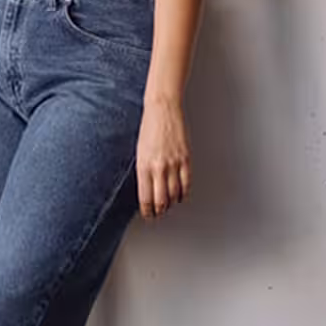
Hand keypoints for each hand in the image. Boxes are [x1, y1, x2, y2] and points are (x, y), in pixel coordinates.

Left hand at [136, 99, 190, 219]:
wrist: (162, 110)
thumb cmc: (148, 128)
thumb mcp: (139, 152)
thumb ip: (143, 171)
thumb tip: (147, 188)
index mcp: (143, 166)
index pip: (146, 197)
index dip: (147, 210)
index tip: (147, 214)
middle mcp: (158, 167)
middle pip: (161, 200)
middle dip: (159, 210)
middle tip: (158, 213)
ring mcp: (174, 164)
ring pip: (174, 194)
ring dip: (171, 203)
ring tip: (168, 205)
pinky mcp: (185, 159)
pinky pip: (186, 183)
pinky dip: (183, 192)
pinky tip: (180, 195)